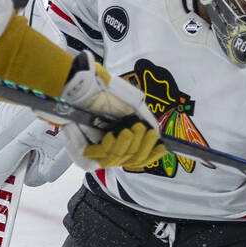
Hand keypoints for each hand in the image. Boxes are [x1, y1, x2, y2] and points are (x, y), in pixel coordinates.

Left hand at [51, 52, 164, 169]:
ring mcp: (98, 154)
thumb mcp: (133, 103)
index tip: (161, 146)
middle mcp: (111, 148)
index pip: (140, 157)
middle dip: (140, 146)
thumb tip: (158, 134)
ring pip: (119, 159)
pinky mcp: (84, 156)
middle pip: (132, 160)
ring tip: (125, 130)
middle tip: (137, 128)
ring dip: (126, 144)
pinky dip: (110, 146)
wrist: (83, 87)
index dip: (151, 154)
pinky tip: (111, 136)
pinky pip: (102, 158)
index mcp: (123, 138)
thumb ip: (147, 119)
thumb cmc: (105, 92)